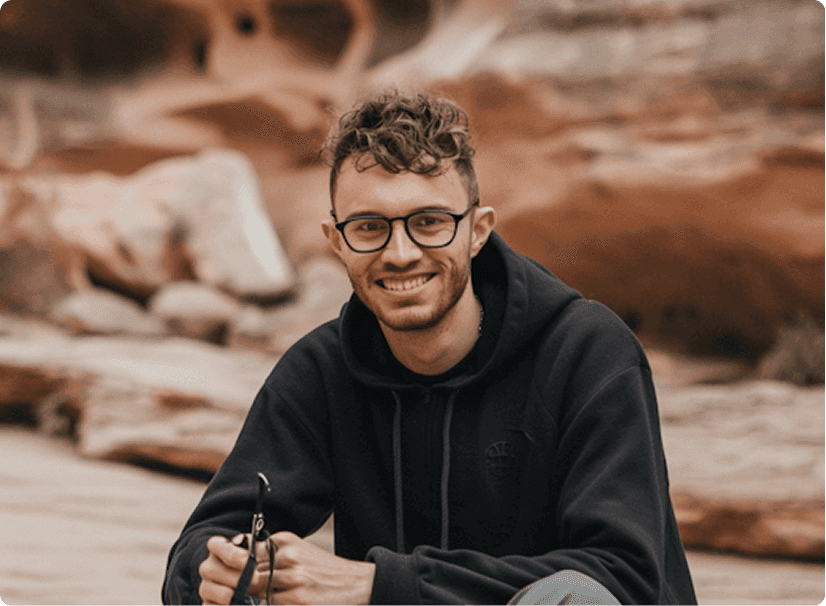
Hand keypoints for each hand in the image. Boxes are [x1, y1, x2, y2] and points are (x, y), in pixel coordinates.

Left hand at [198, 532, 375, 604]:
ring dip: (232, 596)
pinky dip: (250, 605)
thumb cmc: (320, 569)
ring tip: (217, 597)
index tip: (208, 558)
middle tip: (206, 584)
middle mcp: (288, 559)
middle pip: (244, 571)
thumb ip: (269, 550)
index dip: (223, 556)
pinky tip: (242, 604)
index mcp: (285, 542)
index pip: (246, 549)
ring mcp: (293, 582)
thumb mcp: (296, 549)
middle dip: (221, 580)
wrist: (356, 583)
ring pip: (251, 591)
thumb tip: (237, 552)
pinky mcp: (298, 601)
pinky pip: (266, 605)